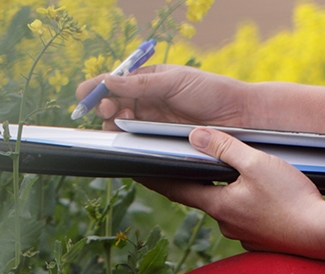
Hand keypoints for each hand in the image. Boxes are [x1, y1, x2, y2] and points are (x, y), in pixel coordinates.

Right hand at [74, 65, 251, 131]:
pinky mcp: (158, 141)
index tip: (85, 95)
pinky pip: (135, 141)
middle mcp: (147, 101)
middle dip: (103, 107)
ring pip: (119, 125)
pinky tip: (126, 137)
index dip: (97, 88)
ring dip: (113, 123)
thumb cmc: (211, 91)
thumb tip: (109, 81)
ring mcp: (151, 122)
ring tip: (122, 121)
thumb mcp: (175, 81)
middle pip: (112, 105)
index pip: (115, 82)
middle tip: (108, 110)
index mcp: (148, 81)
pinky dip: (125, 140)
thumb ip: (140, 84)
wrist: (239, 116)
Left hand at [136, 129, 324, 252]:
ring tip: (243, 176)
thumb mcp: (257, 163)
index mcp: (218, 205)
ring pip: (228, 207)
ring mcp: (243, 234)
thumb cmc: (292, 199)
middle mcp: (225, 223)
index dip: (155, 178)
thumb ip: (225, 148)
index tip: (137, 169)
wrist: (324, 235)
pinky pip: (248, 218)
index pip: (175, 189)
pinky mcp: (261, 240)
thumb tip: (196, 136)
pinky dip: (250, 205)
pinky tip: (266, 196)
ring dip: (229, 192)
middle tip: (193, 163)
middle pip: (203, 196)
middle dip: (198, 179)